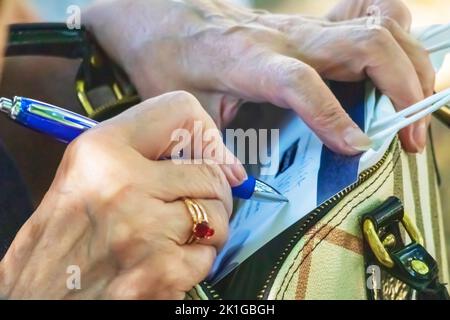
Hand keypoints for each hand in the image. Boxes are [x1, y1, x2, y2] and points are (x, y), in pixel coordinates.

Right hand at [0, 91, 244, 298]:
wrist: (39, 296)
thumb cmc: (65, 235)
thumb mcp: (89, 173)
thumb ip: (150, 153)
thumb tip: (229, 166)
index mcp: (101, 153)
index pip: (183, 112)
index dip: (207, 136)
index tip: (210, 159)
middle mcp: (123, 187)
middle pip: (211, 172)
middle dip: (212, 191)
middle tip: (190, 204)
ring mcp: (144, 232)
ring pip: (218, 216)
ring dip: (207, 228)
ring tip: (176, 235)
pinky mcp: (161, 274)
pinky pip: (208, 256)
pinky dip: (196, 261)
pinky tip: (168, 261)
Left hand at [84, 0, 431, 153]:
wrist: (165, 18)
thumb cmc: (171, 60)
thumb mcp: (185, 109)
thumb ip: (216, 145)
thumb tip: (245, 184)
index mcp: (251, 61)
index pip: (302, 84)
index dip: (335, 117)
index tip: (361, 149)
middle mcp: (286, 39)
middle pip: (365, 45)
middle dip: (402, 91)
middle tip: (410, 140)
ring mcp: (302, 28)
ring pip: (379, 28)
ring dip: (410, 67)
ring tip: (415, 110)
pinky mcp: (309, 26)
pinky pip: (367, 15)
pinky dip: (395, 35)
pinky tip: (396, 64)